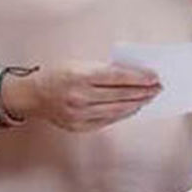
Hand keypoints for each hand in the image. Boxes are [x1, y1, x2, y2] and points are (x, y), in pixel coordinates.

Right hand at [0, 61, 159, 131]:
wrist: (33, 96)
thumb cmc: (58, 75)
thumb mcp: (79, 64)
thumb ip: (104, 70)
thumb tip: (133, 75)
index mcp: (80, 76)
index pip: (118, 77)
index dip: (139, 78)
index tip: (154, 77)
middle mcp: (80, 96)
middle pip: (121, 95)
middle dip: (143, 91)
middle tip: (158, 88)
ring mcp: (80, 114)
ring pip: (117, 110)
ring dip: (137, 104)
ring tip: (149, 98)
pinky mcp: (80, 126)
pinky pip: (108, 121)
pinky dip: (123, 114)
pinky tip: (132, 108)